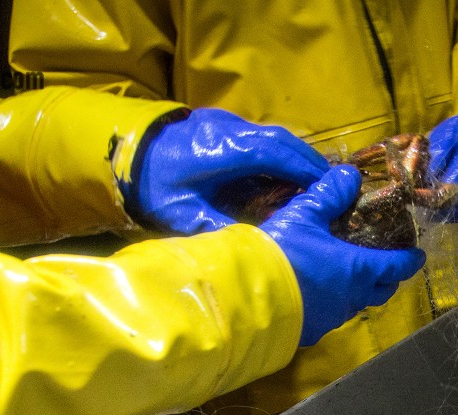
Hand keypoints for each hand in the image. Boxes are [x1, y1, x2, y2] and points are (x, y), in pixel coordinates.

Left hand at [126, 108, 329, 234]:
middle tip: (335, 186)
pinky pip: (260, 137)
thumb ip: (220, 229)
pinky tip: (287, 174)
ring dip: (297, 157)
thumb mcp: (182, 215)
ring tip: (317, 182)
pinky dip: (280, 154)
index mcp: (221, 150)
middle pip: (281, 140)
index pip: (274, 154)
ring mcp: (224, 123)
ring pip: (273, 135)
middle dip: (310, 162)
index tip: (328, 188)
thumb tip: (255, 248)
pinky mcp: (221, 124)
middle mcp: (228, 130)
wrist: (122, 151)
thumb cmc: (152, 186)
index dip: (304, 170)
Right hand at [261, 165, 425, 346]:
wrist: (245, 298)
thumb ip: (329, 195)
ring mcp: (332, 318)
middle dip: (388, 278)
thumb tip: (350, 175)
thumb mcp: (304, 214)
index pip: (397, 266)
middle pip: (382, 291)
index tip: (418, 255)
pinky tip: (317, 292)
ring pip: (356, 304)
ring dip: (359, 291)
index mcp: (359, 270)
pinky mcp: (312, 331)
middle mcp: (352, 297)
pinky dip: (332, 303)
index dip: (410, 260)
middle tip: (386, 264)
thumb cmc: (281, 253)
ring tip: (348, 275)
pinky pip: (330, 316)